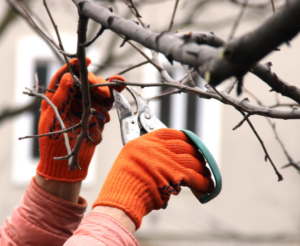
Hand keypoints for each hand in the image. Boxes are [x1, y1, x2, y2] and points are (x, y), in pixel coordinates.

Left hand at [36, 57, 125, 181]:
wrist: (67, 164)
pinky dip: (116, 95)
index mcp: (58, 97)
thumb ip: (60, 98)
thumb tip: (70, 77)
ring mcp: (88, 106)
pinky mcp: (99, 114)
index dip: (75, 65)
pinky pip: (108, 102)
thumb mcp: (51, 119)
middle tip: (102, 90)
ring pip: (100, 89)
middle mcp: (74, 99)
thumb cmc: (52, 142)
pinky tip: (119, 89)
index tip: (85, 59)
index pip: (66, 76)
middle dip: (95, 82)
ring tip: (117, 85)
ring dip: (109, 86)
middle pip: (86, 82)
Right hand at [93, 128, 213, 228]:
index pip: (170, 133)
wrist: (120, 201)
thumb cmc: (122, 186)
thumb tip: (170, 162)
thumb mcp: (131, 162)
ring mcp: (165, 160)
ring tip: (205, 174)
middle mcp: (155, 148)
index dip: (184, 138)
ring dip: (201, 169)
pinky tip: (207, 185)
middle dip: (195, 154)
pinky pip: (194, 176)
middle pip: (184, 146)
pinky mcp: (174, 174)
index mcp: (143, 142)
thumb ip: (148, 157)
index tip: (190, 143)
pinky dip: (202, 182)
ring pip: (191, 161)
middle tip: (200, 161)